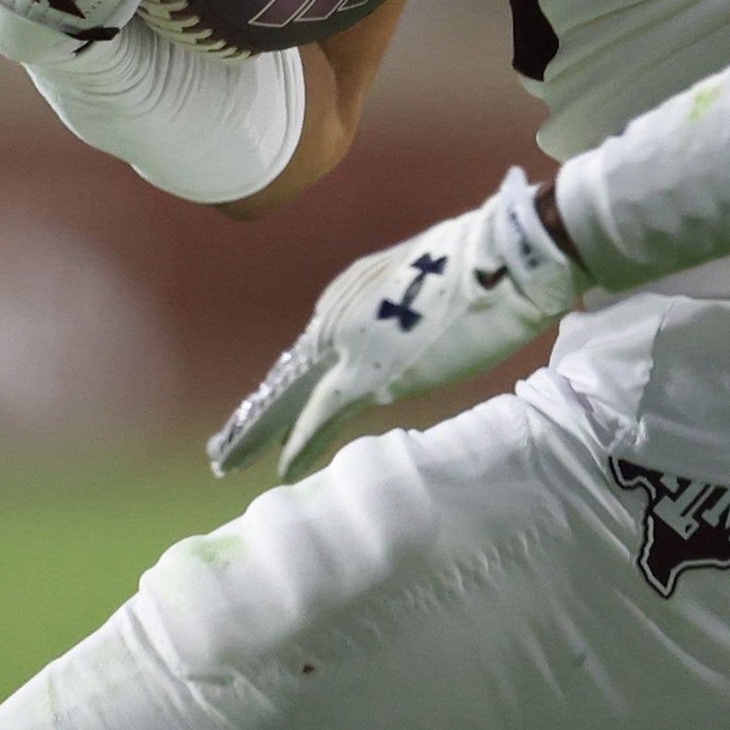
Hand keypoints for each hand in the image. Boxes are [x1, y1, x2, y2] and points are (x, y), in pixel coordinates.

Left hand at [207, 170, 580, 479]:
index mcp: (352, 289)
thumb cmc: (491, 261)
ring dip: (262, 433)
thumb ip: (408, 308)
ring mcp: (349, 344)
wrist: (507, 258)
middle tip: (221, 448)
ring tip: (232, 459)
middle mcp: (339, 313)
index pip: (314, 348)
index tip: (280, 404)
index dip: (294, 381)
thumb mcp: (431, 277)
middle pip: (289, 375)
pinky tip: (283, 471)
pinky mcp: (368, 373)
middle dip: (256, 415)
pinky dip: (300, 446)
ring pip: (293, 398)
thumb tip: (419, 328)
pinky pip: (321, 418)